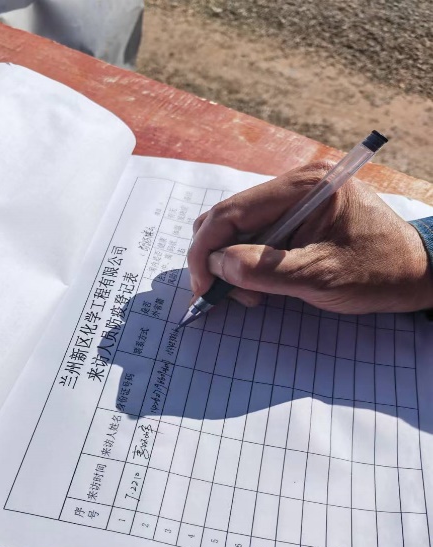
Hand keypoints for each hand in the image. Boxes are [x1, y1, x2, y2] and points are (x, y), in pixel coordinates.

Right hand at [188, 162, 432, 313]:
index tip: (202, 289)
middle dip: (216, 259)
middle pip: (228, 217)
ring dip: (232, 264)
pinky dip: (248, 263)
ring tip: (254, 295)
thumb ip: (264, 271)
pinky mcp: (296, 216)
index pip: (232, 212)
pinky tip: (262, 285)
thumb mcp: (319, 276)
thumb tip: (216, 266)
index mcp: (304, 187)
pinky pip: (256, 237)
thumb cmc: (377, 273)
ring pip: (237, 229)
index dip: (206, 251)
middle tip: (227, 296)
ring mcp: (294, 199)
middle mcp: (295, 184)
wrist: (418, 272)